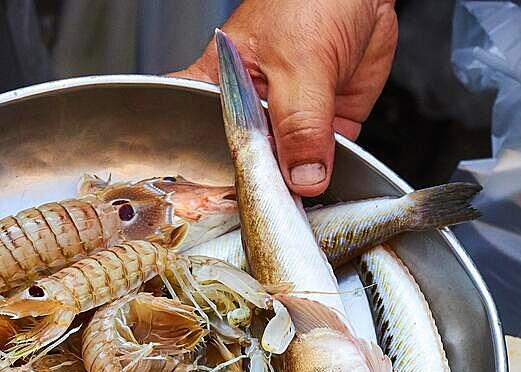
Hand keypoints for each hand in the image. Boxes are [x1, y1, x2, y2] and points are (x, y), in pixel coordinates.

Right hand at [171, 0, 397, 196]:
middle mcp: (249, 106)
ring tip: (300, 196)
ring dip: (296, 184)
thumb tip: (302, 177)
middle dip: (259, 184)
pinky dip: (328, 175)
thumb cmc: (313, 0)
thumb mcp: (300, 64)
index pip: (192, 133)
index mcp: (219, 83)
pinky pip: (322, 163)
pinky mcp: (323, 125)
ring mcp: (288, 118)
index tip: (220, 195)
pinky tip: (325, 181)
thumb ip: (300, 126)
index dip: (200, 170)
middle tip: (271, 201)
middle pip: (244, 161)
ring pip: (284, 168)